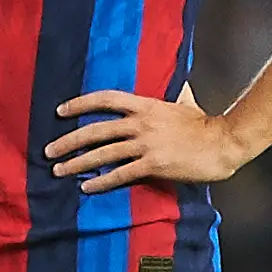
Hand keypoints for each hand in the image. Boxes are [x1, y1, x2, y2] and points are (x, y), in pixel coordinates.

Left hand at [46, 89, 246, 192]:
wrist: (223, 142)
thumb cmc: (204, 124)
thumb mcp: (184, 102)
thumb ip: (170, 94)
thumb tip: (174, 83)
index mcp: (145, 105)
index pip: (105, 99)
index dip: (80, 104)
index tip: (60, 111)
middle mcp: (141, 123)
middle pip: (95, 130)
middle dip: (68, 141)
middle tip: (48, 151)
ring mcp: (146, 144)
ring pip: (103, 153)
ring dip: (77, 163)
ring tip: (59, 171)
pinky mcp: (154, 164)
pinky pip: (121, 174)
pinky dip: (101, 182)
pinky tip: (86, 188)